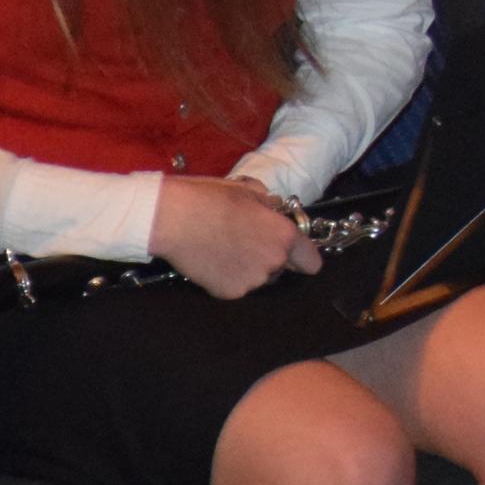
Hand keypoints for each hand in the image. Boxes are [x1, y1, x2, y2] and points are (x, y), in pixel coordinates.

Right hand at [151, 176, 318, 298]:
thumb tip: (273, 210)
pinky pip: (235, 287)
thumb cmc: (211, 199)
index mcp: (285, 236)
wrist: (173, 220)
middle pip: (280, 268)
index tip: (292, 255)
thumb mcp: (249, 191)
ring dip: (248, 269)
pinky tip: (211, 261)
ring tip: (223, 250)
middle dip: (267, 258)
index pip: (311, 261)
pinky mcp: (228, 293)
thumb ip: (269, 206)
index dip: (302, 257)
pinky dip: (225, 278)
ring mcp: (252, 281)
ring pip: (257, 278)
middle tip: (243, 242)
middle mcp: (274, 262)